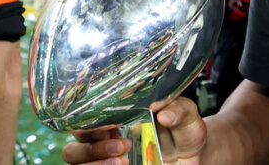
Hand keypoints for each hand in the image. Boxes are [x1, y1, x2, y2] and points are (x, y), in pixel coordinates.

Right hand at [62, 98, 206, 164]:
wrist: (195, 155)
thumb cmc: (183, 133)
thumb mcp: (187, 116)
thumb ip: (180, 110)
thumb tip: (164, 112)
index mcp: (113, 124)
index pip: (82, 123)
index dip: (88, 125)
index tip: (109, 125)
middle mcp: (104, 145)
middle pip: (72, 150)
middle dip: (91, 149)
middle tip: (121, 146)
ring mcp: (107, 163)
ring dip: (94, 164)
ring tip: (123, 161)